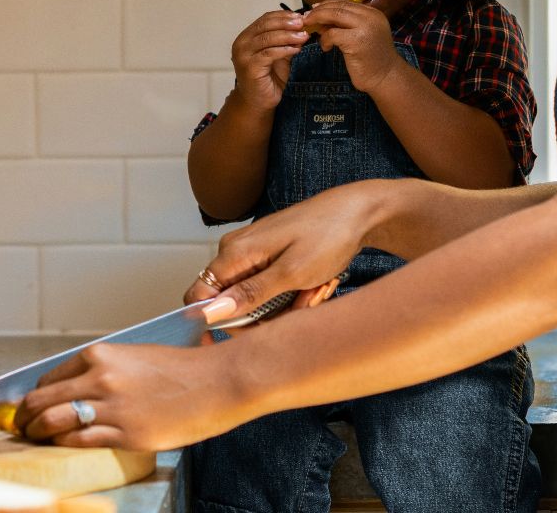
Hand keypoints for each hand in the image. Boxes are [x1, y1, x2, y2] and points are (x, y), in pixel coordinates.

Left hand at [14, 342, 249, 450]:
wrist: (217, 382)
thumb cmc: (182, 369)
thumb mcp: (134, 357)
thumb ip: (104, 371)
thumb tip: (76, 389)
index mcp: (100, 355)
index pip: (49, 377)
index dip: (33, 395)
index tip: (28, 405)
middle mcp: (99, 378)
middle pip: (42, 400)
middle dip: (24, 417)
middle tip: (19, 426)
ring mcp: (111, 408)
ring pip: (53, 422)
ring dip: (36, 433)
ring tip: (33, 439)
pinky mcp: (126, 434)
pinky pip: (79, 440)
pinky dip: (63, 444)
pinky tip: (60, 446)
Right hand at [184, 183, 376, 315]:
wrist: (358, 212)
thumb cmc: (328, 236)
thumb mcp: (292, 273)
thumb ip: (250, 294)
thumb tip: (213, 312)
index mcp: (234, 252)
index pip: (198, 296)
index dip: (209, 323)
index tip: (234, 343)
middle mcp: (236, 250)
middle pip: (230, 302)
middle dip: (264, 316)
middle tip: (299, 307)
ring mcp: (252, 252)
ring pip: (253, 298)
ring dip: (284, 306)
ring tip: (313, 292)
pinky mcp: (268, 255)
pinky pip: (268, 288)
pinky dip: (290, 294)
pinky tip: (312, 286)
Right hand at [228, 8, 308, 110]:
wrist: (258, 102)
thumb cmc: (269, 78)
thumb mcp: (279, 55)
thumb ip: (286, 41)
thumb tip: (303, 27)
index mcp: (246, 37)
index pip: (265, 19)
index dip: (283, 16)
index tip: (300, 17)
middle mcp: (241, 43)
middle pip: (265, 25)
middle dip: (286, 23)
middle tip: (303, 24)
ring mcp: (243, 55)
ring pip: (267, 38)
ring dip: (288, 36)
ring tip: (303, 37)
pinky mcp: (250, 67)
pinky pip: (269, 54)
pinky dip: (285, 50)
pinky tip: (296, 50)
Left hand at [302, 0, 400, 92]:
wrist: (386, 77)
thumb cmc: (371, 59)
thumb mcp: (360, 35)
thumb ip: (345, 24)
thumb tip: (320, 17)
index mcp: (373, 13)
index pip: (345, 3)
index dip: (327, 5)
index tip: (314, 10)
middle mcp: (371, 16)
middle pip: (338, 6)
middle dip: (319, 11)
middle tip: (306, 18)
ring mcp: (365, 27)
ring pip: (334, 15)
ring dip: (318, 21)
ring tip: (311, 29)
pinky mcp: (356, 40)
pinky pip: (332, 34)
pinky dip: (325, 39)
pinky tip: (326, 48)